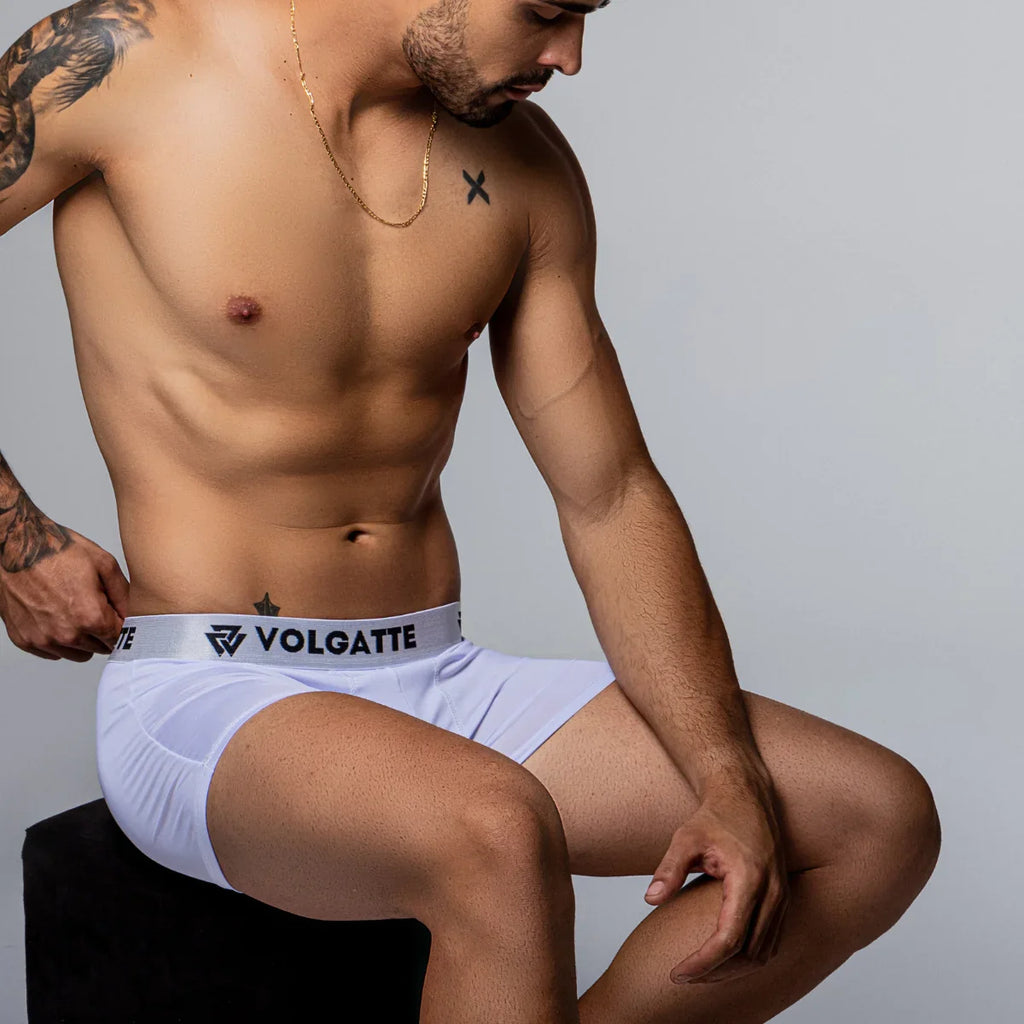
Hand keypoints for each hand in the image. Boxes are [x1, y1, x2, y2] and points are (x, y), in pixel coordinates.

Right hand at [0, 521, 129, 661]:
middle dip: (104, 631)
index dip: (123, 626)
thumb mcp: (104, 564)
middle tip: (95, 606)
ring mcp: (43, 639)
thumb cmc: (56, 551)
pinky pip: (53, 652)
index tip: (118, 616)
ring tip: (75, 610)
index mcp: (90, 616)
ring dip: (83, 638)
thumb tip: (133, 615)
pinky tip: (57, 616)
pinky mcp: (25, 640)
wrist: (16, 548)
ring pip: (79, 653)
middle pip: (101, 647)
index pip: (119, 638)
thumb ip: (123, 595)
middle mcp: (66, 633)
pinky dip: (59, 639)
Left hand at [643, 769, 790, 984]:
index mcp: (749, 878)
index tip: (677, 973)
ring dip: (733, 970)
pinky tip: (723, 958)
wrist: (745, 795)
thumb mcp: (685, 838)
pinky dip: (748, 958)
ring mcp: (782, 897)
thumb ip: (669, 869)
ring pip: (764, 953)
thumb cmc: (714, 816)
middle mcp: (773, 892)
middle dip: (716, 972)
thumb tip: (650, 900)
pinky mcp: (784, 899)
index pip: (729, 938)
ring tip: (699, 971)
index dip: (703, 963)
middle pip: (748, 954)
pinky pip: (771, 942)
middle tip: (683, 976)